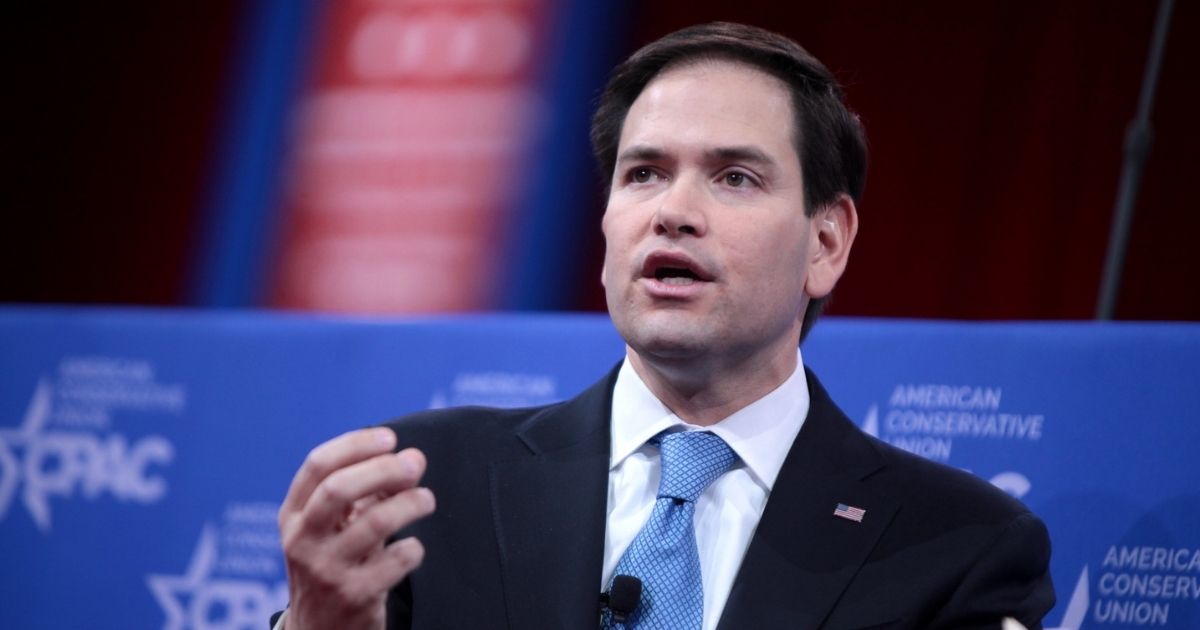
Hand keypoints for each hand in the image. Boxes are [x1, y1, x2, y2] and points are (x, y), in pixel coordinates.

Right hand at [278, 428, 435, 629]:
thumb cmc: (333, 564)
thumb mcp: (331, 528)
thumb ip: (364, 493)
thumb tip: (410, 460)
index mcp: (293, 515)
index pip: (318, 465)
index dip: (357, 444)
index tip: (390, 439)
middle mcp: (302, 540)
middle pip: (339, 489)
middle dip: (383, 469)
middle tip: (414, 464)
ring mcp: (326, 570)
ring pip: (375, 522)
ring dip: (410, 503)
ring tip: (426, 499)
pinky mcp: (354, 595)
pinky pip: (396, 560)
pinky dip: (414, 547)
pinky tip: (414, 547)